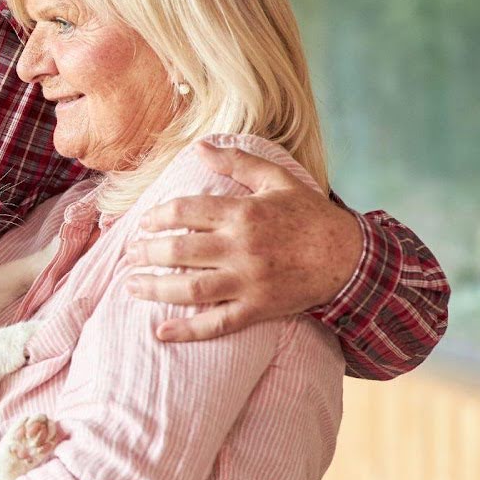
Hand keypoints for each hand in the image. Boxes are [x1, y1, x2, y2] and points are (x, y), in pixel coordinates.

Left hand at [123, 140, 362, 340]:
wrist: (350, 258)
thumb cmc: (311, 215)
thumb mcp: (277, 179)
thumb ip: (237, 161)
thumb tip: (199, 146)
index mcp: (243, 214)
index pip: (184, 212)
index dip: (157, 217)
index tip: (143, 223)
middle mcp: (241, 249)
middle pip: (180, 252)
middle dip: (147, 253)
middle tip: (129, 254)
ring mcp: (249, 282)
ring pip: (191, 289)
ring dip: (155, 288)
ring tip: (131, 284)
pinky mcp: (258, 309)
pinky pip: (217, 324)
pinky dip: (188, 330)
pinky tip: (161, 332)